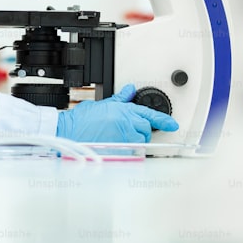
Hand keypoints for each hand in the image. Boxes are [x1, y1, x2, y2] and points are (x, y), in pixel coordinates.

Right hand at [55, 84, 178, 142]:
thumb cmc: (82, 120)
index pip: (149, 114)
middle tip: (128, 131)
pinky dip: (129, 151)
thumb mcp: (102, 104)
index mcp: (124, 110)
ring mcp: (124, 136)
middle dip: (141, 131)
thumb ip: (120, 99)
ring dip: (135, 141)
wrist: (70, 132)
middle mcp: (127, 122)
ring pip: (141, 141)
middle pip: (146, 128)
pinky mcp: (120, 149)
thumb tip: (129, 90)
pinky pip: (133, 152)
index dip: (164, 120)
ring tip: (120, 139)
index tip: (172, 124)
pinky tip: (119, 148)